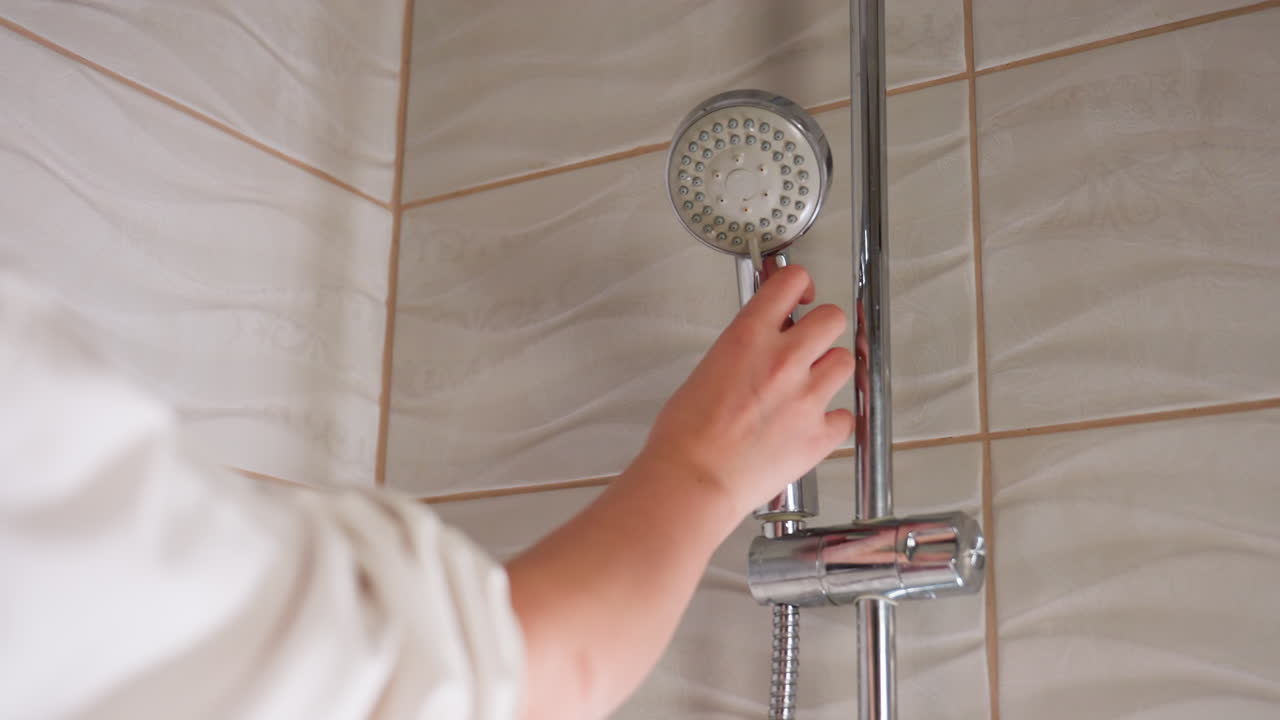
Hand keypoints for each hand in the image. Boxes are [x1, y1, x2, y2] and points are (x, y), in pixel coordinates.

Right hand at [638, 264, 854, 516]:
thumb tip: (760, 346)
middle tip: (807, 344)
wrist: (693, 481)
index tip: (800, 297)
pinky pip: (845, 417)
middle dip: (821, 329)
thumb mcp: (707, 370)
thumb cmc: (685, 436)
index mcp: (748, 337)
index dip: (800, 285)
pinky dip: (830, 421)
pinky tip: (808, 426)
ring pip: (844, 362)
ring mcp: (807, 398)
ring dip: (827, 371)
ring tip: (804, 389)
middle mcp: (784, 360)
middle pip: (832, 318)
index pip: (791, 281)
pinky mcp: (820, 435)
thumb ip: (743, 350)